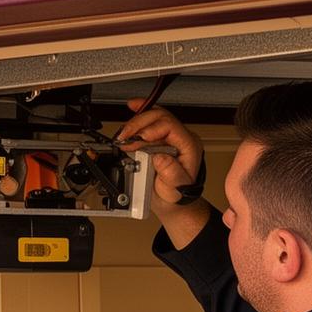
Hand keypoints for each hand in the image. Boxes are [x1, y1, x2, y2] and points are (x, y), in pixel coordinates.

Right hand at [117, 99, 205, 215]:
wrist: (173, 201)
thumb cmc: (177, 195)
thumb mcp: (176, 189)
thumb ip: (171, 173)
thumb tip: (160, 157)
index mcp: (188, 146)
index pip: (170, 125)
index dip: (152, 128)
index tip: (137, 137)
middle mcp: (180, 138)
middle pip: (160, 117)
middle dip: (139, 124)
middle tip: (124, 136)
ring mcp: (169, 137)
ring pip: (153, 117)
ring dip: (135, 123)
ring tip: (123, 136)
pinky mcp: (159, 138)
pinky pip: (150, 121)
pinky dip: (138, 116)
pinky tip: (132, 110)